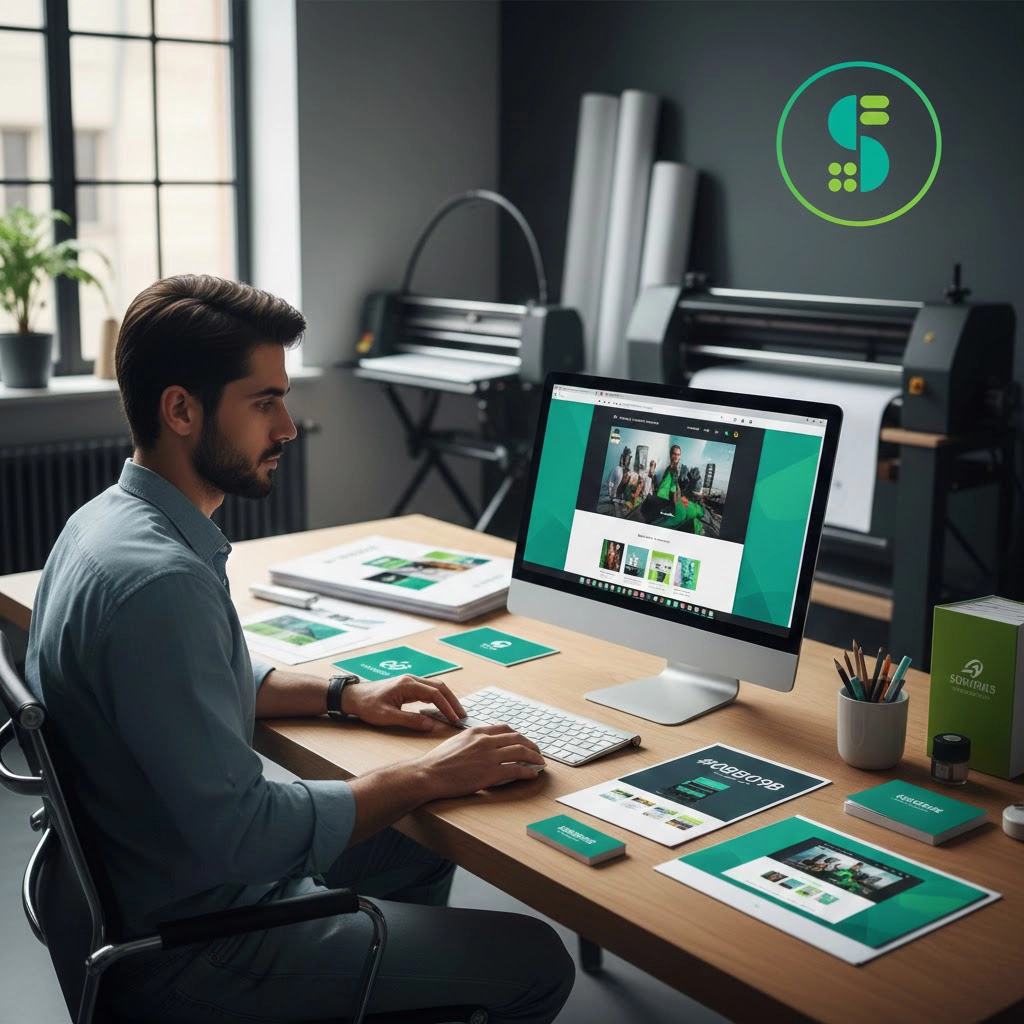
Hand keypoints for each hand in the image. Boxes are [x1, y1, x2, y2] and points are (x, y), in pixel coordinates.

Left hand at [342, 675, 465, 731]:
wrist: (353, 696)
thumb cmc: (367, 706)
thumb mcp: (387, 716)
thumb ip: (410, 720)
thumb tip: (431, 724)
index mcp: (407, 685)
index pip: (434, 694)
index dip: (447, 707)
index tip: (455, 719)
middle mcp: (411, 680)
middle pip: (439, 687)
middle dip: (452, 701)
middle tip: (462, 715)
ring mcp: (410, 682)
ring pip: (435, 687)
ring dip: (447, 699)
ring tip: (456, 712)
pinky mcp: (408, 686)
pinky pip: (428, 690)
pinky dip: (439, 698)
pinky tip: (442, 707)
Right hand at [414, 724, 544, 797]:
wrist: (429, 774)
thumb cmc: (438, 761)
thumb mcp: (457, 742)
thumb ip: (472, 741)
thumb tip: (483, 746)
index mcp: (477, 732)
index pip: (505, 728)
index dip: (518, 735)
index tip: (524, 741)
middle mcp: (485, 740)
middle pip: (517, 738)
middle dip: (531, 744)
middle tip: (537, 751)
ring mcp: (489, 756)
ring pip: (520, 751)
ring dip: (534, 756)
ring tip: (540, 762)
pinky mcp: (490, 773)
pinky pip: (516, 769)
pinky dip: (528, 771)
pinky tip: (533, 774)